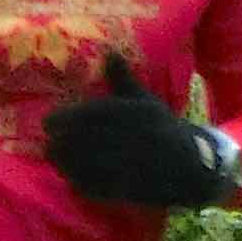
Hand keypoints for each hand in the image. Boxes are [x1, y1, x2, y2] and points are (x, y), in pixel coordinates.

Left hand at [43, 57, 241, 207]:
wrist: (193, 166)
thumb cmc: (163, 128)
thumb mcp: (146, 102)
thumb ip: (123, 80)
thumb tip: (109, 52)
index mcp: (137, 114)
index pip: (92, 115)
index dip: (65, 119)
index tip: (48, 122)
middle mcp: (133, 139)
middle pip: (84, 141)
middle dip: (60, 142)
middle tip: (48, 141)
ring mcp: (130, 166)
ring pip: (85, 164)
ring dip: (64, 162)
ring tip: (53, 156)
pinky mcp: (129, 189)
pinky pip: (95, 186)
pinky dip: (77, 181)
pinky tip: (69, 175)